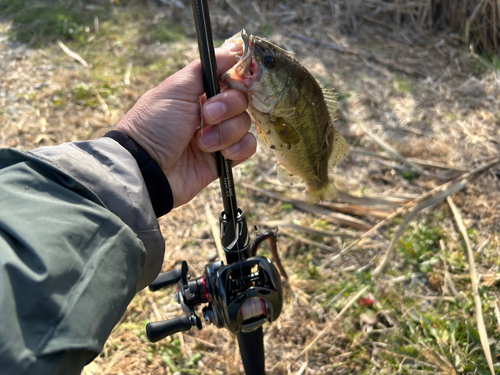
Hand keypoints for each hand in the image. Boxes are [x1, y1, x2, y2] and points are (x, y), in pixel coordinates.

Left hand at [116, 41, 255, 208]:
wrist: (147, 169)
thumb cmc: (155, 125)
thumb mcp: (175, 89)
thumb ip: (204, 68)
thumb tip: (231, 50)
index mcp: (197, 92)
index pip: (229, 78)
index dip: (236, 79)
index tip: (232, 82)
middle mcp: (209, 112)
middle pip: (241, 99)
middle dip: (227, 107)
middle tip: (205, 116)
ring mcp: (217, 135)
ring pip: (244, 124)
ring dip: (226, 132)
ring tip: (201, 143)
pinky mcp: (223, 159)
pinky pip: (247, 147)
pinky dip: (239, 148)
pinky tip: (221, 154)